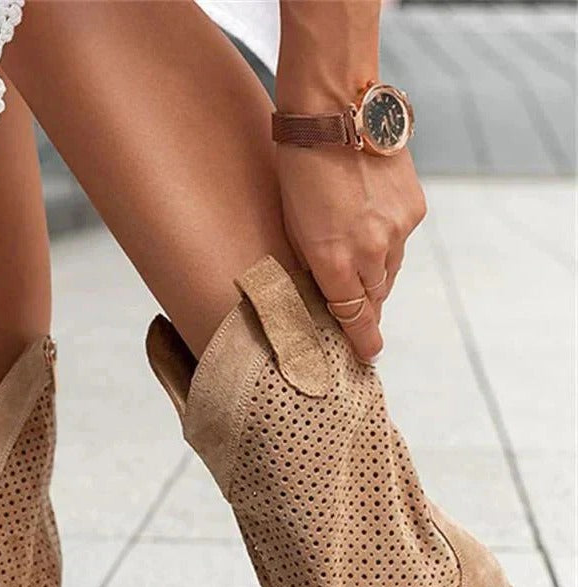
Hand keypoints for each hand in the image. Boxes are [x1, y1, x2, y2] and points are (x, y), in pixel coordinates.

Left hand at [277, 144, 425, 360]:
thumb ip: (313, 265)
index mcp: (334, 260)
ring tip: (358, 254)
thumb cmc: (298, 169)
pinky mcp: (414, 209)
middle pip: (374, 298)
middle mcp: (371, 251)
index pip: (354, 317)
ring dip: (376, 273)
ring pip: (390, 271)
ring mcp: (397, 229)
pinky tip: (371, 221)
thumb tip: (326, 293)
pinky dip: (388, 241)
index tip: (369, 356)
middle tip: (355, 309)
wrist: (334, 110)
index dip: (362, 340)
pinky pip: (402, 241)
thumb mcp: (293, 227)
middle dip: (364, 305)